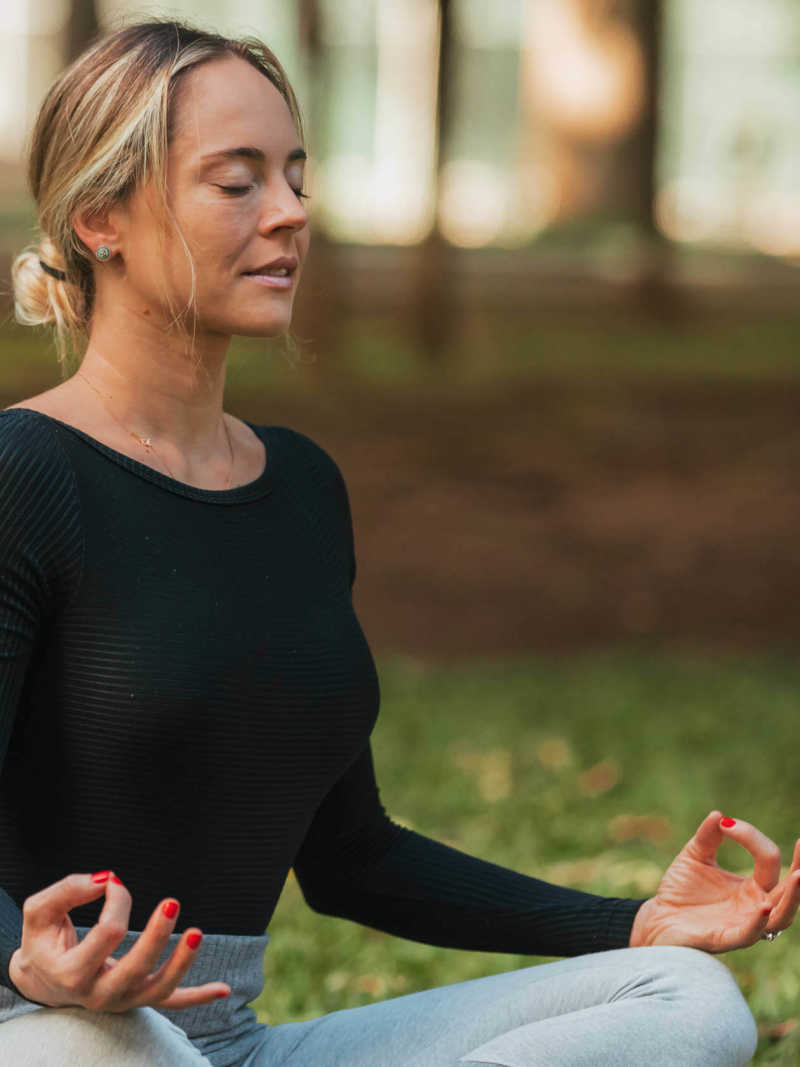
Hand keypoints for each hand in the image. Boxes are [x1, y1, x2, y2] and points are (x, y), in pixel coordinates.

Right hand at [8, 871, 230, 1010]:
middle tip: (172, 903)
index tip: (113, 882)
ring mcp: (122, 1000)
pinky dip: (198, 996)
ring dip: (183, 963)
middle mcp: (98, 993)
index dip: (117, 902)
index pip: (107, 934)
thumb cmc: (43, 939)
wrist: (43, 979)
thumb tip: (107, 880)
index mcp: (72, 972)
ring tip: (198, 932)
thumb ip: (67, 890)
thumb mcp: (39, 911)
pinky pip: (171, 1002)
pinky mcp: (138, 1000)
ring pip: (159, 990)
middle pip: (135, 970)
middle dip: (157, 937)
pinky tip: (224, 988)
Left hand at [629, 810, 799, 952]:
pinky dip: (758, 921)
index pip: (768, 859)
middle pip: (788, 890)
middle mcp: (755, 906)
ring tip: (798, 875)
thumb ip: (707, 837)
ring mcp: (744, 924)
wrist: (658, 918)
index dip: (751, 837)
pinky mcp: (726, 939)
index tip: (726, 824)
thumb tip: (719, 815)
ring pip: (781, 916)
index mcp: (752, 885)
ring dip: (792, 898)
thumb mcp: (694, 856)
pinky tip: (763, 905)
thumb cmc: (680, 891)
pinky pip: (749, 934)